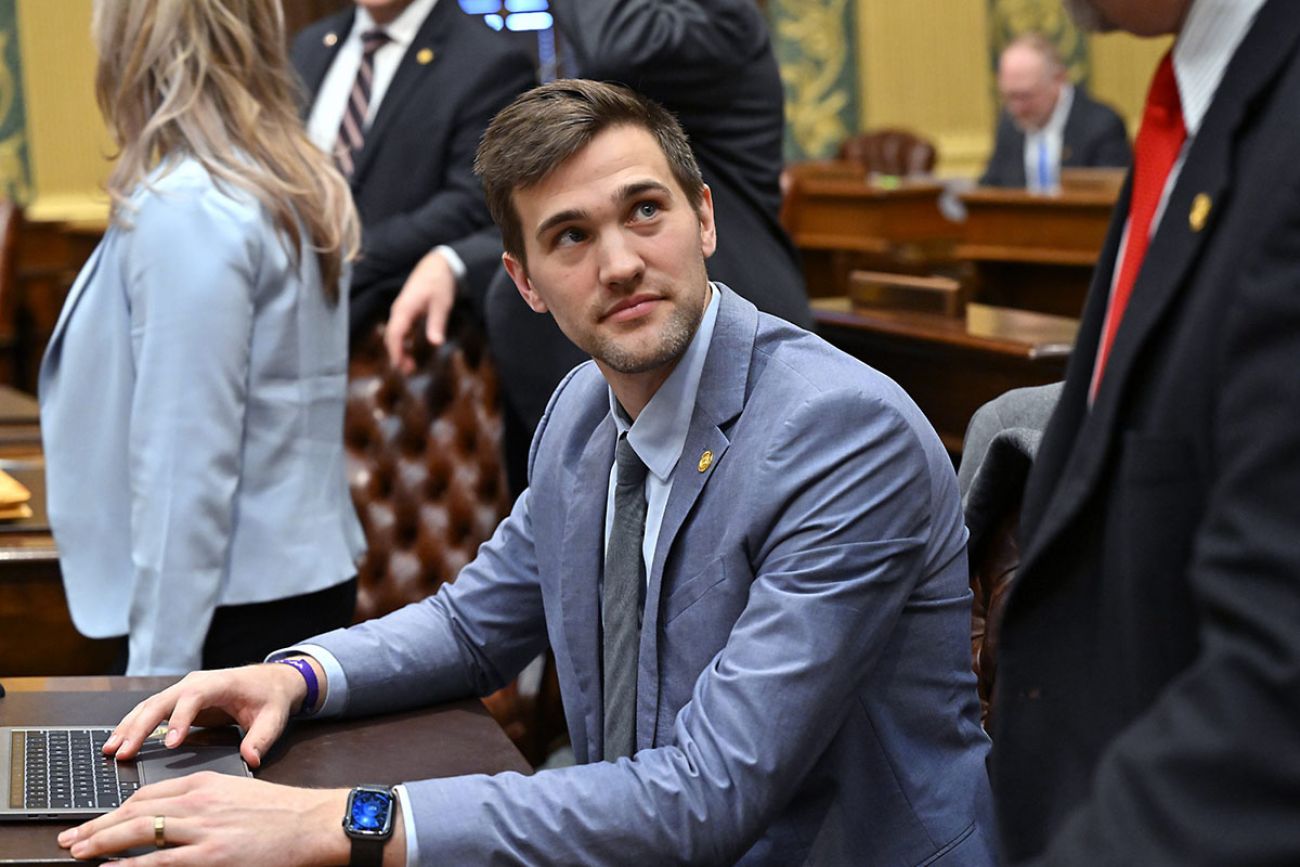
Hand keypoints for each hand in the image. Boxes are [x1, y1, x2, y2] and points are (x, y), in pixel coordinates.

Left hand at [57, 772, 357, 865]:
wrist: (313, 822)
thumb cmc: (282, 813)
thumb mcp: (238, 795)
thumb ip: (205, 803)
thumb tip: (176, 820)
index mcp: (205, 784)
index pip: (147, 794)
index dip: (115, 810)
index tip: (97, 822)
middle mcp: (199, 802)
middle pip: (134, 810)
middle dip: (97, 827)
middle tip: (72, 840)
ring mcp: (203, 830)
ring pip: (139, 832)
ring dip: (103, 844)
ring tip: (80, 854)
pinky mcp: (211, 856)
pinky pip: (159, 861)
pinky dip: (131, 866)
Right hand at [103, 662, 314, 768]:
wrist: (270, 681)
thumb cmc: (270, 698)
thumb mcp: (273, 718)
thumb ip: (262, 738)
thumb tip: (251, 759)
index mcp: (218, 683)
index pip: (194, 697)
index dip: (180, 719)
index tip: (170, 744)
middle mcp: (195, 683)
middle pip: (162, 701)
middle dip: (140, 727)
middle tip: (122, 752)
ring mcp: (183, 690)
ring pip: (150, 706)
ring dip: (129, 727)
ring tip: (111, 750)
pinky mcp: (177, 701)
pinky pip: (151, 712)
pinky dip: (133, 726)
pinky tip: (119, 743)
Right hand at [384, 249, 455, 373]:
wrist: (438, 265)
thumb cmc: (440, 283)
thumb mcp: (442, 304)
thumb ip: (437, 323)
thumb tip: (436, 343)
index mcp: (404, 309)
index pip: (395, 334)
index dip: (396, 351)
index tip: (400, 366)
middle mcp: (399, 310)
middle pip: (392, 337)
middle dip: (397, 355)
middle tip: (408, 372)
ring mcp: (401, 310)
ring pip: (395, 334)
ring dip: (400, 350)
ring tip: (410, 367)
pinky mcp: (406, 311)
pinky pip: (400, 330)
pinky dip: (403, 342)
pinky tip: (410, 353)